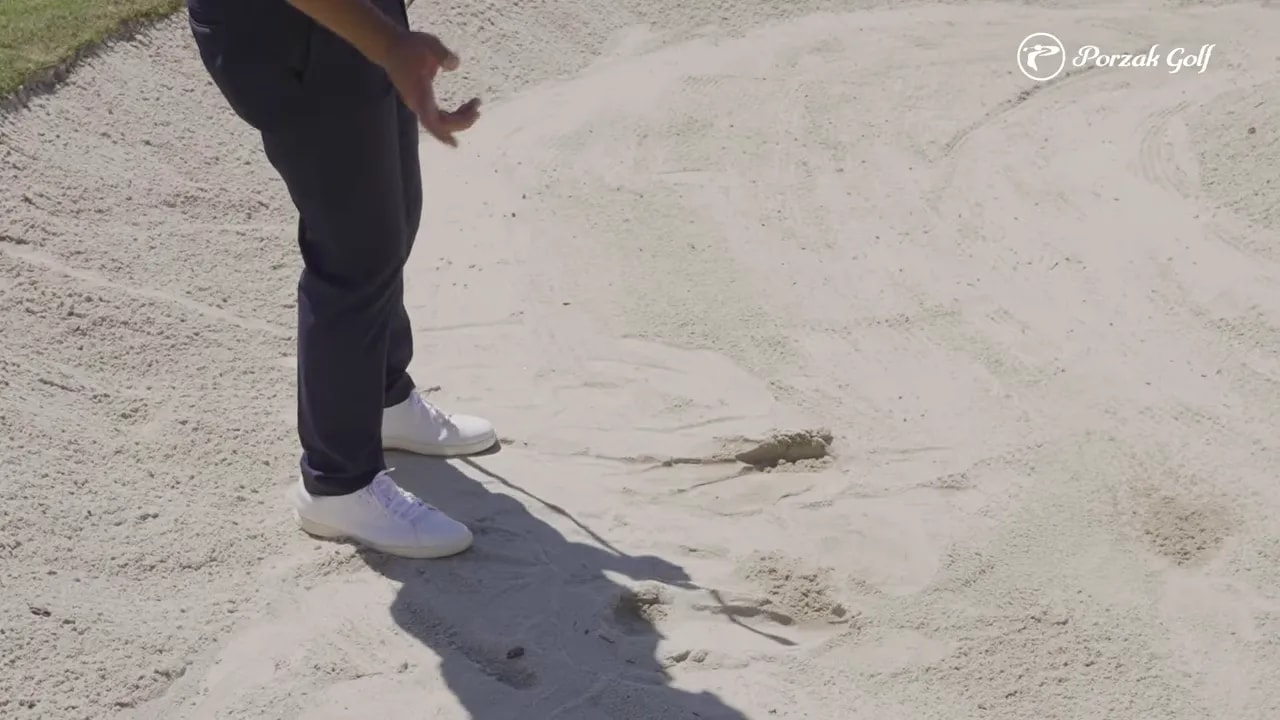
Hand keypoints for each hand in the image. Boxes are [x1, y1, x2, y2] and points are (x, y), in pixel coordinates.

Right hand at [383, 30, 480, 146]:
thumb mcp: (428, 43)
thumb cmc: (409, 46)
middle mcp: (417, 103)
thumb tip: (455, 64)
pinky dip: (453, 115)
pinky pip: (438, 116)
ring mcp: (418, 103)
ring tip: (475, 106)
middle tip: (477, 110)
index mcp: (419, 92)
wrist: (390, 47)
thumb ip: (442, 54)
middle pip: (439, 124)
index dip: (441, 133)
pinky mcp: (421, 101)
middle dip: (460, 122)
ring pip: (440, 121)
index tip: (454, 144)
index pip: (430, 119)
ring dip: (459, 119)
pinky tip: (466, 108)